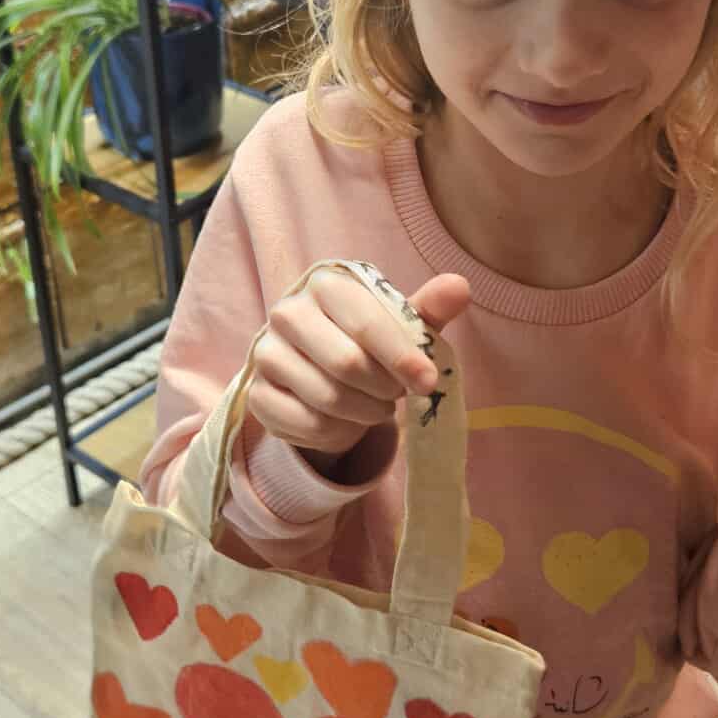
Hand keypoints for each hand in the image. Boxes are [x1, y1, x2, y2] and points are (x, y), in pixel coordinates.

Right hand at [249, 269, 471, 474]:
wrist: (320, 370)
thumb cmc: (367, 341)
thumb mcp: (400, 325)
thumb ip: (428, 309)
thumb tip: (460, 286)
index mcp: (325, 285)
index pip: (366, 323)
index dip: (401, 356)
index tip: (427, 382)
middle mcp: (287, 313)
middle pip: (346, 364)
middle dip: (384, 388)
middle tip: (397, 394)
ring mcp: (266, 355)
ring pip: (328, 399)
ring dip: (366, 413)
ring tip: (377, 407)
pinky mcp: (257, 395)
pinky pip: (307, 425)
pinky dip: (339, 432)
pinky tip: (347, 422)